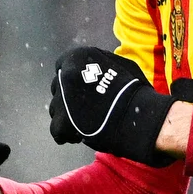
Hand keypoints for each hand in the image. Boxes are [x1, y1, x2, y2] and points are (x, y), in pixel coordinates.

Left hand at [50, 46, 174, 163]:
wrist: (136, 115)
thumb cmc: (134, 90)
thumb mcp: (119, 65)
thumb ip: (100, 64)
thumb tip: (95, 68)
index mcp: (77, 57)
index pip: (63, 66)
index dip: (72, 82)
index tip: (81, 91)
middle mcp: (64, 74)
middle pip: (58, 89)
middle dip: (68, 99)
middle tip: (86, 109)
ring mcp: (61, 98)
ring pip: (56, 109)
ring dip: (67, 117)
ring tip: (86, 124)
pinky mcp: (61, 121)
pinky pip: (57, 130)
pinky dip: (67, 135)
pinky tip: (81, 135)